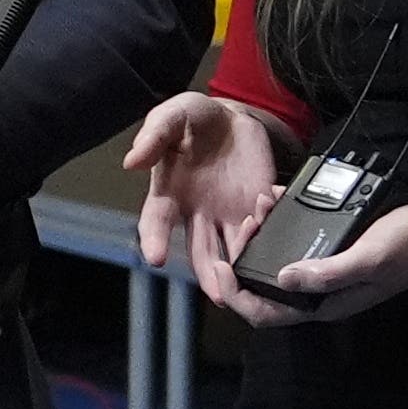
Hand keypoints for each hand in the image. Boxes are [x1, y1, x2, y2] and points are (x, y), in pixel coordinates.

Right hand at [128, 92, 290, 320]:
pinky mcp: (258, 207)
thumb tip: (133, 160)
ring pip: (232, 252)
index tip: (155, 257)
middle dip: (208, 275)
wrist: (232, 117)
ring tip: (246, 280)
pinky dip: (269, 236)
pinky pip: (264, 229)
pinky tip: (274, 241)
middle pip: (200, 253)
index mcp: (170, 194)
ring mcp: (230, 213)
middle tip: (217, 293)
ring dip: (239, 269)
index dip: (155, 240)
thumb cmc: (194, 118)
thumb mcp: (172, 115)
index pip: (157, 222)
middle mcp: (199, 212)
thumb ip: (154, 134)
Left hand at [248, 198, 407, 318]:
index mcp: (323, 304)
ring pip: (277, 261)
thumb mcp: (367, 260)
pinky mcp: (331, 250)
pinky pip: (295, 242)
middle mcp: (319, 291)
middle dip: (244, 259)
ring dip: (261, 238)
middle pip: (265, 286)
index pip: (266, 314)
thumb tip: (283, 278)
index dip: (236, 296)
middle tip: (243, 225)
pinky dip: (280, 224)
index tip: (219, 265)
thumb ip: (327, 273)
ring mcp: (325, 271)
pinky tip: (277, 201)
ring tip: (259, 207)